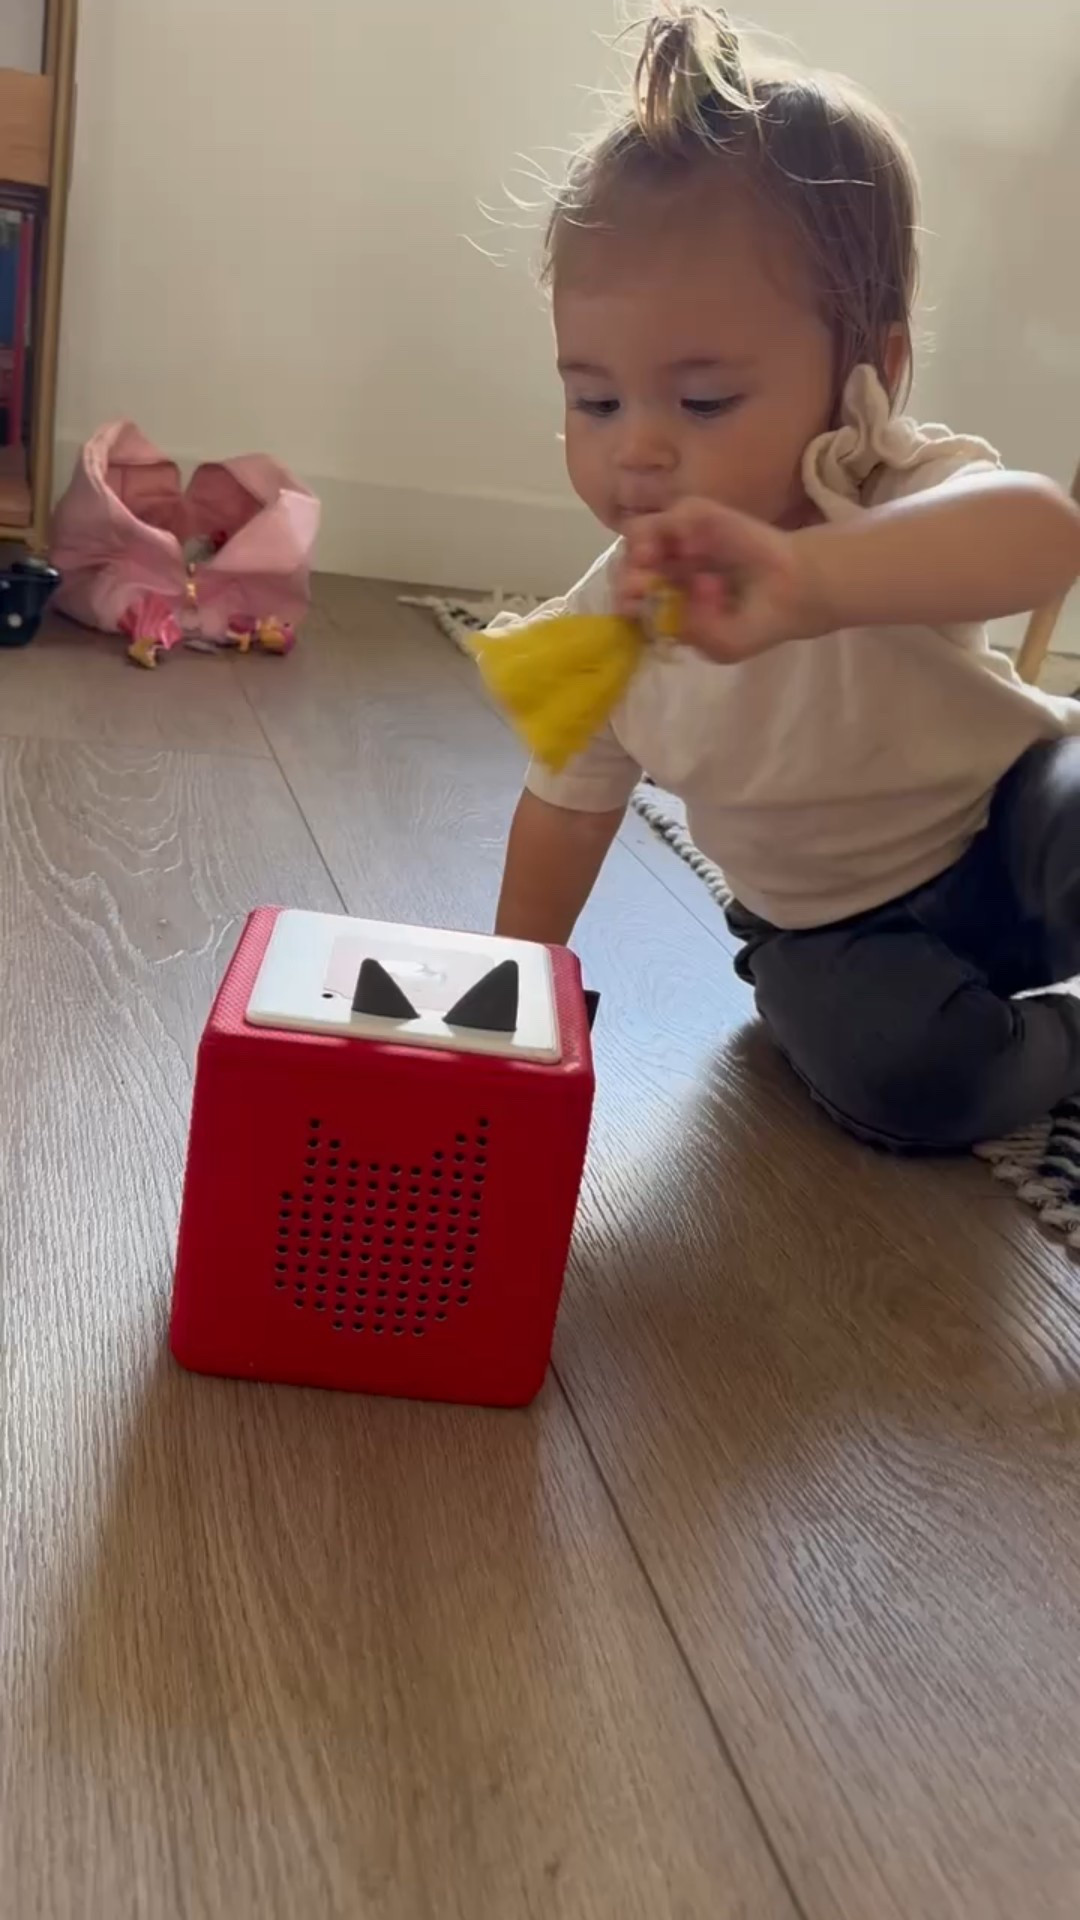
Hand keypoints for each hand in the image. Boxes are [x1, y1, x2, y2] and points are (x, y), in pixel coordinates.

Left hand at [617, 499, 823, 662]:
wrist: (796, 592)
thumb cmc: (757, 622)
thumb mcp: (722, 645)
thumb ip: (691, 634)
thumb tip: (664, 608)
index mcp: (667, 602)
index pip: (629, 600)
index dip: (627, 604)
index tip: (638, 609)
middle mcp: (668, 571)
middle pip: (626, 567)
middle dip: (627, 579)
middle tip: (643, 587)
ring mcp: (681, 542)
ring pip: (637, 536)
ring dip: (637, 550)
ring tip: (652, 561)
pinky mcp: (700, 517)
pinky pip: (670, 514)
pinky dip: (669, 528)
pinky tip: (689, 548)